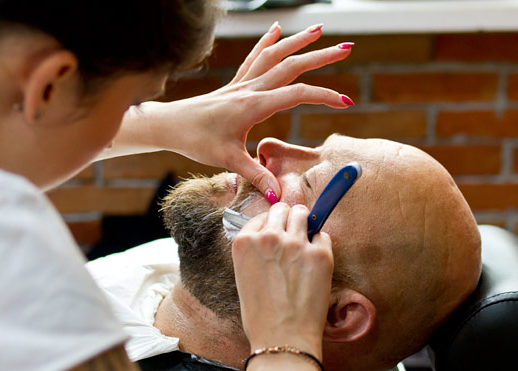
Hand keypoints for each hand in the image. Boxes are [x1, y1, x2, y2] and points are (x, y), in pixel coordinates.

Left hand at [141, 23, 352, 198]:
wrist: (169, 125)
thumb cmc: (196, 140)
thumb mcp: (228, 160)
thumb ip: (257, 175)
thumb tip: (278, 196)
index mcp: (254, 105)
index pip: (298, 94)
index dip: (324, 97)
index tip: (346, 103)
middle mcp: (251, 89)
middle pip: (292, 66)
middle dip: (321, 56)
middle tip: (347, 48)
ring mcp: (242, 83)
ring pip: (275, 55)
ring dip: (298, 41)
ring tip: (319, 29)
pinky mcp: (235, 84)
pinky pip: (255, 57)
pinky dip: (268, 41)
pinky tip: (277, 28)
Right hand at [232, 203, 333, 357]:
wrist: (282, 339)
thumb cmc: (261, 315)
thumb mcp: (244, 275)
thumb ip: (256, 251)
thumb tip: (276, 233)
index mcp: (244, 242)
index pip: (262, 215)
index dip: (271, 224)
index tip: (277, 233)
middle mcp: (268, 237)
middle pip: (283, 209)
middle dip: (288, 219)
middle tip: (293, 235)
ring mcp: (295, 243)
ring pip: (303, 214)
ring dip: (305, 224)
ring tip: (305, 243)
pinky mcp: (320, 254)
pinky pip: (322, 235)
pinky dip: (320, 245)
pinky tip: (314, 263)